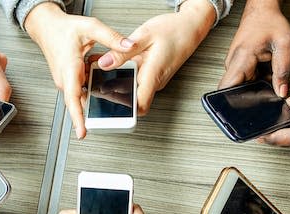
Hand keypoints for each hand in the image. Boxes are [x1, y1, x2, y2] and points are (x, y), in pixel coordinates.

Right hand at [25, 2, 135, 138]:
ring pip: (84, 96)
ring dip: (97, 92)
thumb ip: (111, 37)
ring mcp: (66, 82)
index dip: (77, 118)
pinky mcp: (69, 81)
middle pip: (81, 102)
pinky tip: (101, 73)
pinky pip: (83, 89)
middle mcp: (65, 79)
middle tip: (115, 105)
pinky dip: (94, 84)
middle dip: (97, 107)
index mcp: (69, 69)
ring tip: (108, 80)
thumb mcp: (90, 27)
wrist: (47, 27)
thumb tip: (129, 46)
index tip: (82, 133)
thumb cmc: (63, 29)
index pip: (73, 99)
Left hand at [98, 0, 215, 115]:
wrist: (190, 27)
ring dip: (119, 80)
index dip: (124, 110)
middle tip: (100, 78)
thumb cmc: (173, 30)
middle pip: (131, 98)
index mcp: (153, 75)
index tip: (108, 102)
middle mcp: (155, 81)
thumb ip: (123, 52)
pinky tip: (120, 62)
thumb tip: (105, 64)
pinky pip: (137, 80)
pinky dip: (126, 73)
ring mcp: (155, 80)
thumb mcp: (144, 36)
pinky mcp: (154, 76)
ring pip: (133, 88)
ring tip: (108, 65)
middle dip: (113, 92)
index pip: (140, 106)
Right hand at [219, 0, 289, 96]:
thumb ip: (283, 70)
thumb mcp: (284, 44)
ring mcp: (235, 65)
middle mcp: (234, 63)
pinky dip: (260, 81)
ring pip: (244, 87)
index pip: (226, 89)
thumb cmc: (270, 22)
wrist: (262, 10)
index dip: (236, 103)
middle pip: (237, 92)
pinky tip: (272, 75)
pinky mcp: (240, 66)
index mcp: (241, 58)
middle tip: (274, 92)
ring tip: (276, 80)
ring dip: (260, 88)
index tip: (251, 107)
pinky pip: (248, 81)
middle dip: (255, 97)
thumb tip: (281, 92)